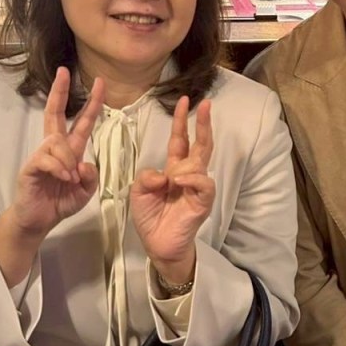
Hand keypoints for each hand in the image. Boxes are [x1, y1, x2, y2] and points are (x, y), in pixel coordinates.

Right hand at [10, 67, 103, 238]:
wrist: (38, 221)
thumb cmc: (59, 203)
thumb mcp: (85, 192)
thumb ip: (91, 177)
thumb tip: (84, 163)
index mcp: (70, 151)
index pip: (82, 122)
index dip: (91, 103)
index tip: (100, 83)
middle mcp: (54, 148)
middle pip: (55, 114)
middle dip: (60, 92)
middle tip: (63, 71)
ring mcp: (40, 156)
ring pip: (57, 141)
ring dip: (68, 159)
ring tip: (70, 179)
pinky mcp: (30, 167)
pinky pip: (46, 158)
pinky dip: (59, 168)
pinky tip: (63, 179)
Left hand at [130, 96, 214, 280]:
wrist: (157, 244)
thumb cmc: (150, 217)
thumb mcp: (138, 191)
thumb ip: (147, 176)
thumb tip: (165, 174)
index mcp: (174, 169)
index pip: (180, 140)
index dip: (181, 121)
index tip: (183, 101)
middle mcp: (188, 174)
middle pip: (200, 144)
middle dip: (203, 124)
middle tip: (206, 103)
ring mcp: (198, 187)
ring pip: (201, 162)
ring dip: (186, 164)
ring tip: (173, 178)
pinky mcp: (203, 201)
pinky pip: (203, 183)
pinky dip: (192, 179)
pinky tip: (180, 182)